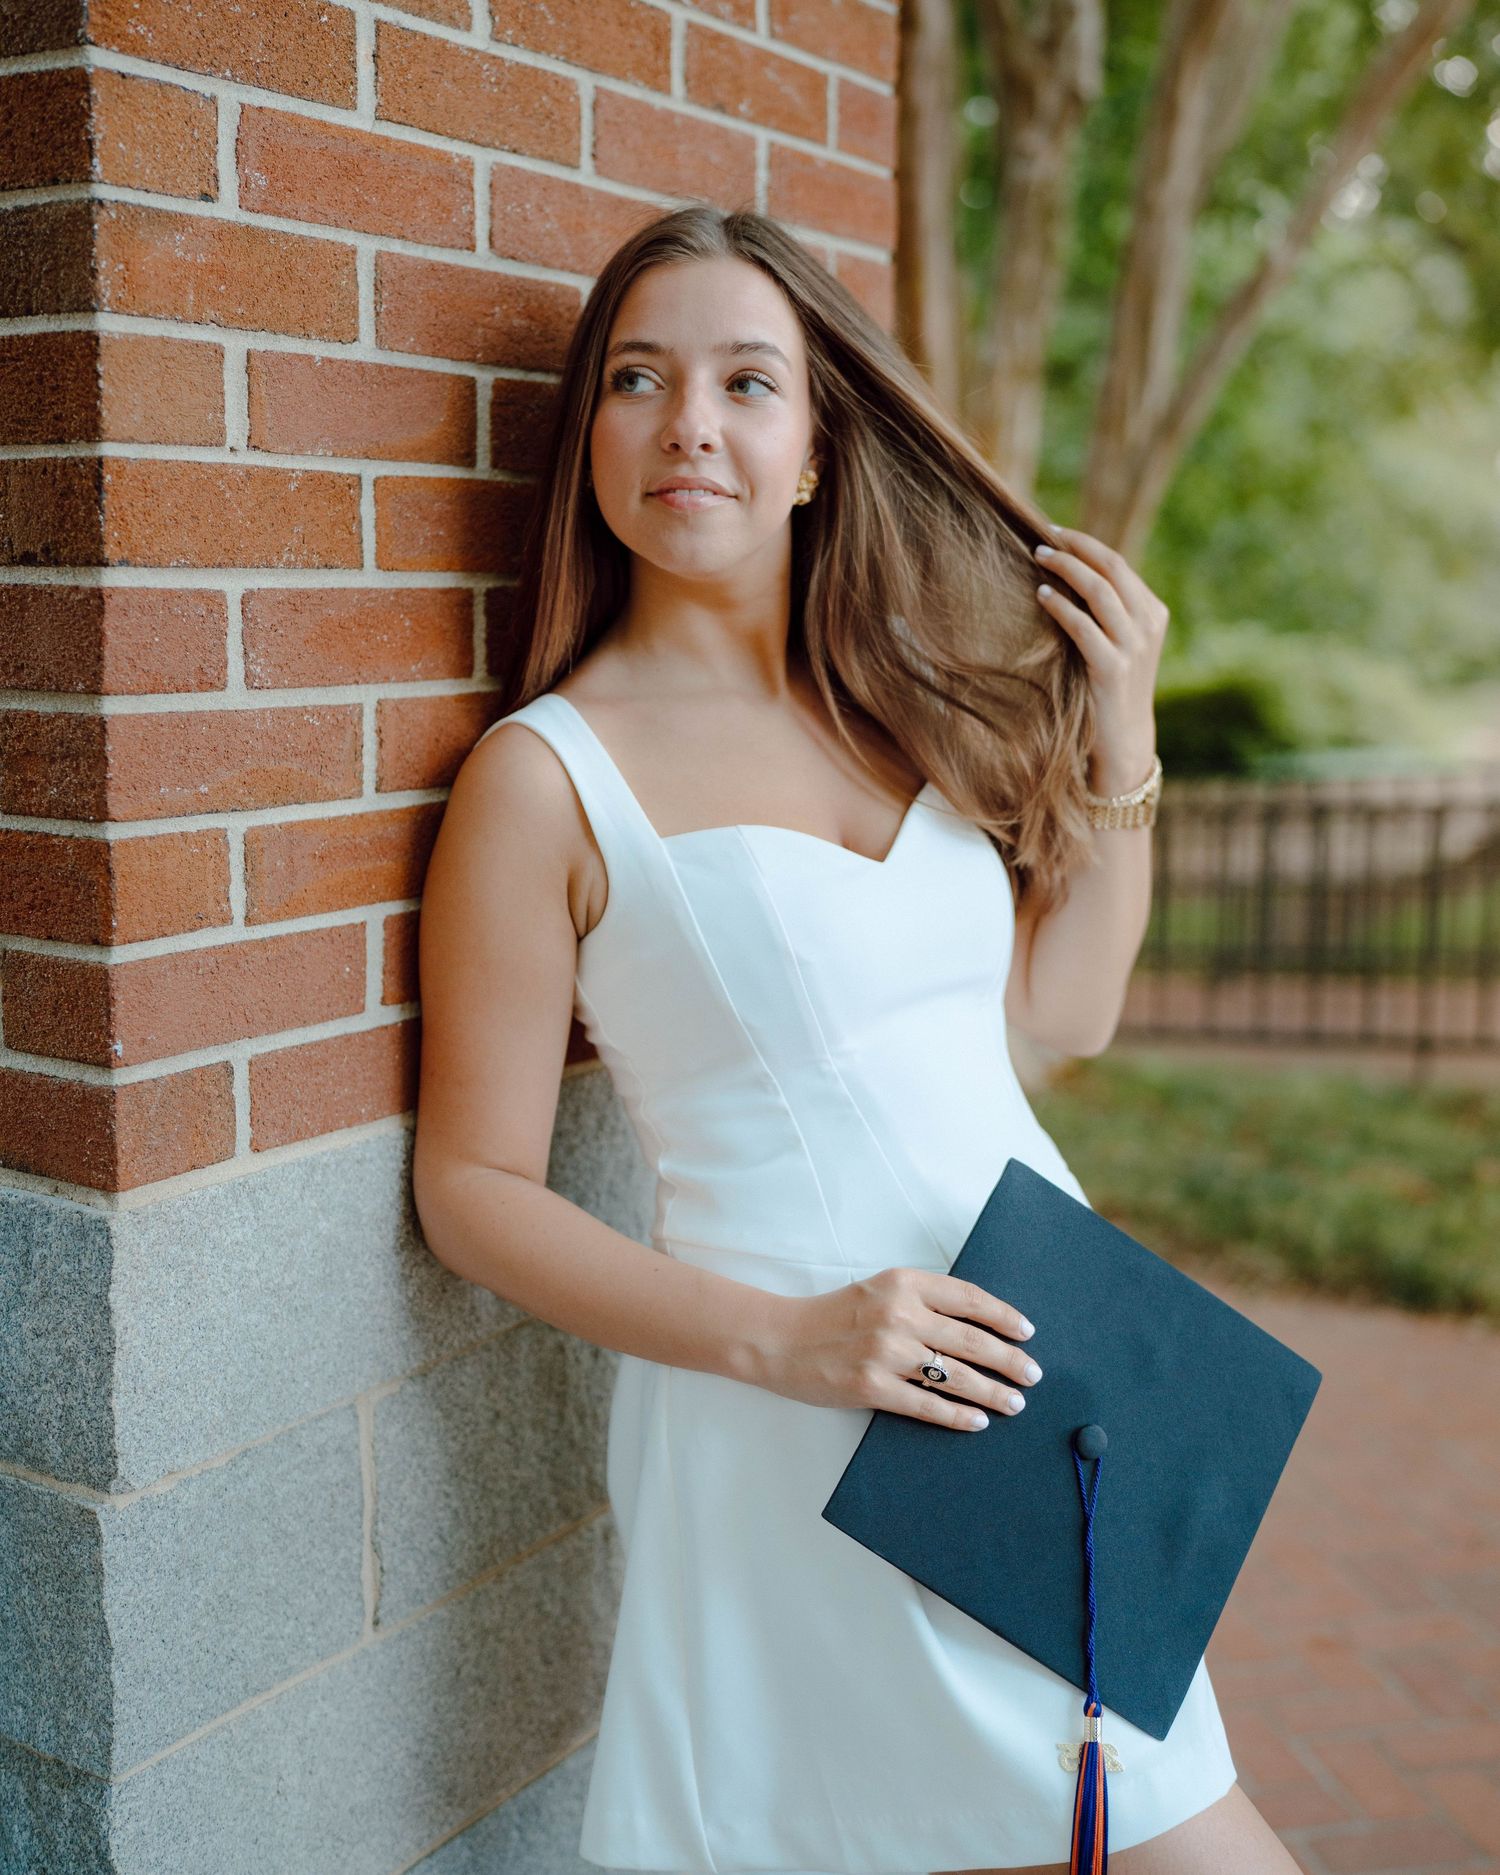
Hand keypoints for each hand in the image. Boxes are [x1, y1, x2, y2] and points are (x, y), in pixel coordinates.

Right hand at [756, 1267, 1041, 1430]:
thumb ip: (921, 1299)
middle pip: (970, 1340)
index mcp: (903, 1283)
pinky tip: (977, 1421)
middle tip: (1032, 1375)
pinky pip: (928, 1405)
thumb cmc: (832, 1315)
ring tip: (1014, 1403)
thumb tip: (976, 1324)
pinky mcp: (872, 1387)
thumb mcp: (878, 1290)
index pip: (968, 1297)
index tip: (1026, 1331)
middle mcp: (898, 1314)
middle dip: (1009, 1360)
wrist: (780, 1339)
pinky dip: (957, 1415)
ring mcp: (886, 1352)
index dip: (1003, 1316)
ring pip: (956, 1376)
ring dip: (992, 1392)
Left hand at [1034, 524, 1168, 791]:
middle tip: (1042, 539)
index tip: (1055, 533)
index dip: (1086, 544)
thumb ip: (1104, 613)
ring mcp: (1134, 647)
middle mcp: (1148, 625)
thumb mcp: (1117, 644)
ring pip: (1100, 591)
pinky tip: (1042, 596)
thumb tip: (1065, 574)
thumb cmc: (1109, 689)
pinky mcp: (1114, 669)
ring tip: (1038, 559)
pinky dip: (1061, 607)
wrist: (1123, 741)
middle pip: (1112, 568)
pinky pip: (1084, 626)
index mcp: (1153, 612)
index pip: (1119, 564)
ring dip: (1066, 569)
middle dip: (1076, 547)